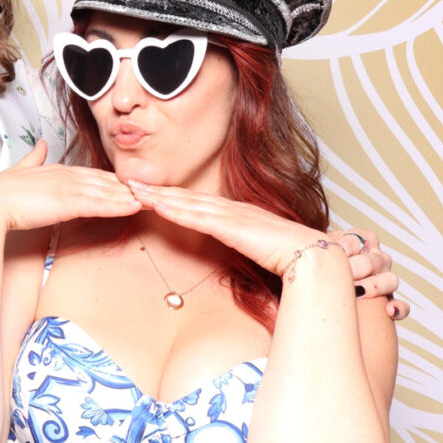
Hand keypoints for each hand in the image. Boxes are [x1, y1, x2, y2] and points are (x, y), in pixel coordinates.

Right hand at [0, 140, 141, 232]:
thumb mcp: (21, 170)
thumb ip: (33, 158)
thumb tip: (41, 143)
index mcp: (56, 170)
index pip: (90, 175)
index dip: (111, 181)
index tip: (128, 186)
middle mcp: (66, 175)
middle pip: (105, 181)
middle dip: (128, 187)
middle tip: (151, 192)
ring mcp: (68, 187)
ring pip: (108, 191)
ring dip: (131, 196)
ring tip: (152, 200)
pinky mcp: (68, 202)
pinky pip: (101, 203)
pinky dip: (120, 205)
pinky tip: (136, 207)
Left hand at [128, 182, 320, 275]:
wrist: (316, 260)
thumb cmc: (291, 260)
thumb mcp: (258, 250)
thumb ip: (242, 246)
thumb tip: (230, 251)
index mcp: (237, 215)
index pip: (196, 203)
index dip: (169, 195)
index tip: (145, 191)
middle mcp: (233, 209)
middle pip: (186, 197)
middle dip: (156, 189)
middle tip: (126, 181)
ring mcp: (233, 216)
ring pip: (187, 203)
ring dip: (158, 196)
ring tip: (132, 189)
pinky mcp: (234, 227)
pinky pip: (198, 217)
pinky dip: (176, 210)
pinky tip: (157, 205)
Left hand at [328, 228, 408, 319]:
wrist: (326, 275)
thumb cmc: (323, 257)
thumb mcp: (321, 243)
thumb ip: (322, 242)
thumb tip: (317, 248)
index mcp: (363, 239)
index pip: (355, 241)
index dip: (342, 249)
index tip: (329, 255)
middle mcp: (378, 257)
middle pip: (372, 262)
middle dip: (355, 268)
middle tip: (339, 276)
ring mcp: (385, 278)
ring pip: (390, 280)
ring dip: (374, 286)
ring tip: (358, 291)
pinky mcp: (389, 299)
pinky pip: (402, 306)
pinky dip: (399, 308)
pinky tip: (389, 311)